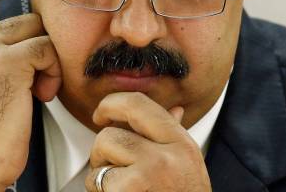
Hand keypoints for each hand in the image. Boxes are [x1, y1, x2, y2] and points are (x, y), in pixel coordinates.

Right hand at [0, 0, 61, 190]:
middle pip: (20, 12)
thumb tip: (15, 26)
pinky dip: (50, 73)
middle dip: (36, 40)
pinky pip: (46, 48)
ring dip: (44, 62)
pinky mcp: (4, 62)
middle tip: (33, 65)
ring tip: (32, 91)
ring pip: (37, 31)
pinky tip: (37, 95)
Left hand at [85, 92, 211, 191]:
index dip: (111, 104)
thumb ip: (173, 137)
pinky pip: (97, 182)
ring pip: (99, 157)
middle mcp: (166, 155)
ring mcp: (146, 175)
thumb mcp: (187, 166)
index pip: (138, 103)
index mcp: (180, 143)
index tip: (102, 114)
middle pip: (110, 134)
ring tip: (120, 190)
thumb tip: (174, 110)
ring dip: (99, 175)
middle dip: (102, 152)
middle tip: (113, 169)